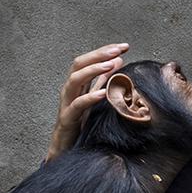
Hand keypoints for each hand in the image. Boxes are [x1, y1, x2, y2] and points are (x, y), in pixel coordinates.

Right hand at [47, 43, 130, 160]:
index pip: (89, 59)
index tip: (124, 46)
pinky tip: (103, 93)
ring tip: (110, 64)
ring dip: (93, 70)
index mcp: (77, 83)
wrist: (67, 146)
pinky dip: (90, 97)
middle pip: (80, 64)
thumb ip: (104, 79)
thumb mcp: (95, 96)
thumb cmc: (81, 121)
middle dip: (99, 54)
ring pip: (74, 79)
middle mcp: (70, 89)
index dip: (105, 51)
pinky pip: (78, 104)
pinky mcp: (68, 117)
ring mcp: (67, 102)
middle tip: (118, 50)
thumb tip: (118, 60)